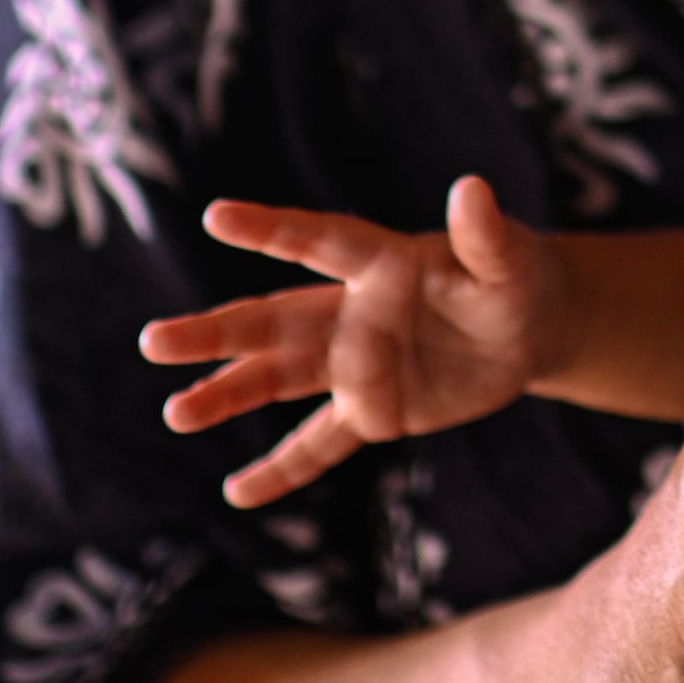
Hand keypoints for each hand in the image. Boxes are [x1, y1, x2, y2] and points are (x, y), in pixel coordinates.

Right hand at [142, 176, 570, 508]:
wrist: (529, 331)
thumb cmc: (517, 277)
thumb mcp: (510, 258)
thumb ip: (485, 234)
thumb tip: (472, 188)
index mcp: (380, 262)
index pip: (318, 241)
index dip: (272, 229)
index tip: (218, 215)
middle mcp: (352, 312)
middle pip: (273, 320)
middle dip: (215, 333)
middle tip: (154, 341)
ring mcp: (356, 365)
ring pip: (279, 380)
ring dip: (228, 394)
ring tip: (177, 413)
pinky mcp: (373, 411)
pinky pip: (320, 444)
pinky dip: (284, 470)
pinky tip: (238, 494)